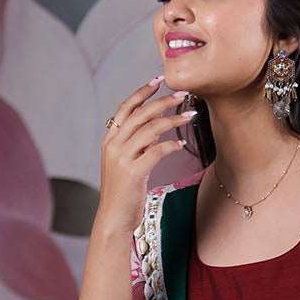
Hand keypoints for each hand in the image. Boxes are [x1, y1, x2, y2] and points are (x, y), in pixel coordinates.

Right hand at [96, 78, 197, 238]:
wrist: (113, 218)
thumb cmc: (123, 192)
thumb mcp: (127, 163)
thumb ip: (138, 143)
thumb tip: (156, 124)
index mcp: (110, 140)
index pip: (125, 108)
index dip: (142, 93)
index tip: (158, 80)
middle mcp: (113, 145)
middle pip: (140, 114)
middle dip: (162, 101)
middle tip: (182, 94)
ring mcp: (122, 158)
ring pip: (150, 129)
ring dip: (172, 120)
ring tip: (189, 115)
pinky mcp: (134, 172)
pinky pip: (156, 151)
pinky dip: (171, 145)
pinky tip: (181, 144)